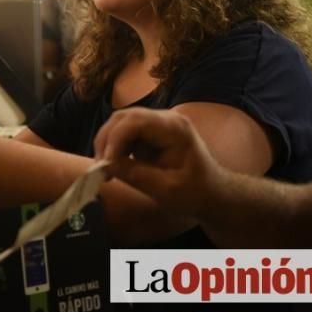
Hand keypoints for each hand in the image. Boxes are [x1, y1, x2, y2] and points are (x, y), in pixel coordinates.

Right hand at [93, 107, 221, 219]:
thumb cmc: (194, 193)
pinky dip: (114, 146)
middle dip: (107, 140)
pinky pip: (125, 132)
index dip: (115, 139)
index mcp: (174, 128)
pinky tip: (113, 165)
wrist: (212, 193)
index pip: (135, 121)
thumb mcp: (165, 189)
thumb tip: (104, 166)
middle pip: (124, 117)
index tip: (105, 164)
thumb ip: (135, 175)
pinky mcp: (150, 132)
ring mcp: (157, 123)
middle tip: (100, 167)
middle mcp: (165, 118)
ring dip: (107, 143)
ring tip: (104, 168)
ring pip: (121, 123)